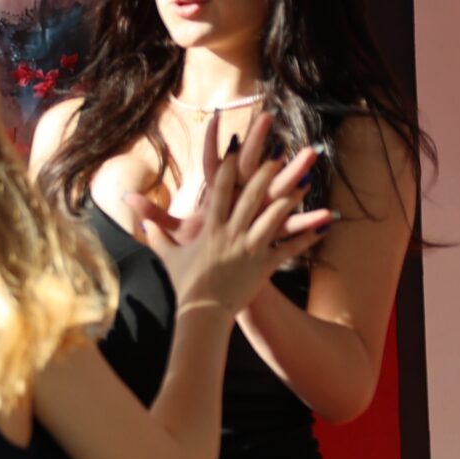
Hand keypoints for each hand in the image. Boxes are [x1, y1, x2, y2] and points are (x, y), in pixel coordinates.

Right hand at [133, 122, 330, 314]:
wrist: (201, 313)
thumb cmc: (183, 284)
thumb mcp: (166, 254)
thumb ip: (154, 231)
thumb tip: (135, 214)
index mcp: (210, 228)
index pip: (219, 190)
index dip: (228, 166)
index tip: (236, 145)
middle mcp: (232, 233)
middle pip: (251, 196)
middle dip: (264, 172)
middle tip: (277, 151)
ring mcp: (250, 248)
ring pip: (274, 217)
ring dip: (290, 197)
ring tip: (305, 179)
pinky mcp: (265, 265)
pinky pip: (289, 248)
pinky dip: (307, 236)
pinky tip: (324, 224)